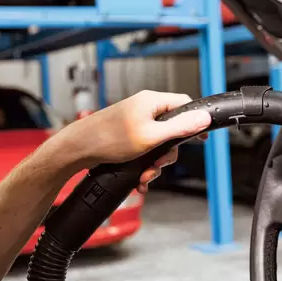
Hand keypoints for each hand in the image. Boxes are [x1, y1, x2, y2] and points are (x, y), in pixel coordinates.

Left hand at [51, 91, 211, 190]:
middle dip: (168, 154)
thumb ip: (180, 128)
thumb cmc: (108, 139)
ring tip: (145, 176)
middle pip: (172, 130)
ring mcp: (135, 123)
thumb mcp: (151, 137)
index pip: (184, 105)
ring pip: (158, 144)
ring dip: (155, 163)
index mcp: (151, 102)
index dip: (195, 121)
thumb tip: (204, 118)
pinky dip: (144, 165)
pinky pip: (145, 150)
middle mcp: (144, 110)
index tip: (201, 138)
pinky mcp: (127, 136)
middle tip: (160, 164)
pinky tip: (139, 178)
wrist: (77, 150)